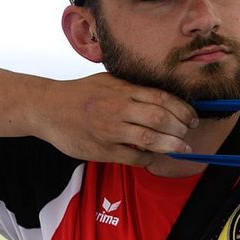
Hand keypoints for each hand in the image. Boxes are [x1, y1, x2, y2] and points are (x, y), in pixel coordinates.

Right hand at [34, 73, 197, 165]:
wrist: (47, 108)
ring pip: (150, 139)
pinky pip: (132, 157)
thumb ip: (134, 89)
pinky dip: (148, 158)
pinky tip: (153, 156)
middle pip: (160, 118)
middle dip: (180, 128)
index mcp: (123, 90)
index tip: (192, 118)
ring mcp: (109, 130)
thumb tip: (165, 99)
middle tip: (188, 134)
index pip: (162, 99)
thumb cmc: (81, 94)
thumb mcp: (109, 81)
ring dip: (171, 145)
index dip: (183, 110)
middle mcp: (118, 108)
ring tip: (181, 148)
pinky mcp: (101, 149)